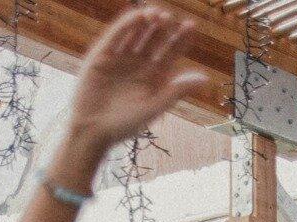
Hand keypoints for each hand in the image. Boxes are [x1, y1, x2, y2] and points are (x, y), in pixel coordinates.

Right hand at [62, 6, 219, 166]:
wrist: (92, 130)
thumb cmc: (124, 124)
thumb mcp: (154, 107)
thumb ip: (176, 91)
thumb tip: (204, 79)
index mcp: (155, 75)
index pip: (172, 50)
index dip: (181, 38)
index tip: (190, 26)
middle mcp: (140, 62)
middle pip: (156, 37)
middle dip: (164, 26)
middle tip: (169, 19)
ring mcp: (122, 56)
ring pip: (138, 32)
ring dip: (147, 21)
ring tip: (157, 15)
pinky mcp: (103, 54)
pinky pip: (117, 35)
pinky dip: (127, 24)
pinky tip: (139, 16)